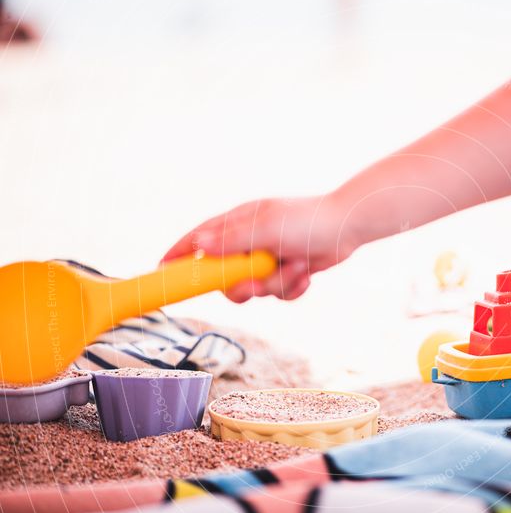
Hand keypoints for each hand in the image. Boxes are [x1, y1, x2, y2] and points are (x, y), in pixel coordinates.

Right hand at [162, 195, 360, 301]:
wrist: (349, 227)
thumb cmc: (307, 219)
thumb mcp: (266, 227)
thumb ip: (231, 239)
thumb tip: (197, 246)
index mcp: (238, 223)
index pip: (197, 239)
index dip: (177, 255)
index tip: (160, 272)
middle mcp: (248, 241)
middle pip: (223, 277)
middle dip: (242, 285)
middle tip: (256, 282)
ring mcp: (266, 258)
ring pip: (253, 289)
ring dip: (276, 284)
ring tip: (296, 266)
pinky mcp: (285, 272)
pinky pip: (277, 293)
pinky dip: (292, 287)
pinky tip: (306, 272)